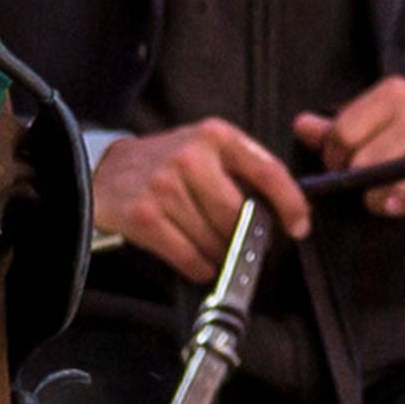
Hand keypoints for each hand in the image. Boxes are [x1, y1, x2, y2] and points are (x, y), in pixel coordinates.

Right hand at [90, 117, 307, 282]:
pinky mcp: (145, 217)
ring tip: (214, 250)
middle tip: (245, 246)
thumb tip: (282, 211)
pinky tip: (198, 262)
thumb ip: (241, 169)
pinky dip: (200, 267)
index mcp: (215, 136)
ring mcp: (164, 187)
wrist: (105, 171)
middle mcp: (190, 157)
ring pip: (214, 240)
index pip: (268, 170)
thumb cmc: (164, 163)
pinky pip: (189, 256)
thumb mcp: (204, 147)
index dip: (290, 203)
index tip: (299, 227)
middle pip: (238, 215)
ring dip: (221, 255)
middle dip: (246, 238)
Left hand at [301, 77, 404, 218]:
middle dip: (354, 178)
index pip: (343, 131)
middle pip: (359, 159)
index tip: (342, 166)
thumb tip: (301, 126)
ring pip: (381, 180)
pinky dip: (398, 202)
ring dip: (375, 197)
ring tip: (383, 195)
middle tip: (365, 182)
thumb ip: (340, 124)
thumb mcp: (383, 116)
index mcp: (393, 92)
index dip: (334, 156)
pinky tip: (394, 205)